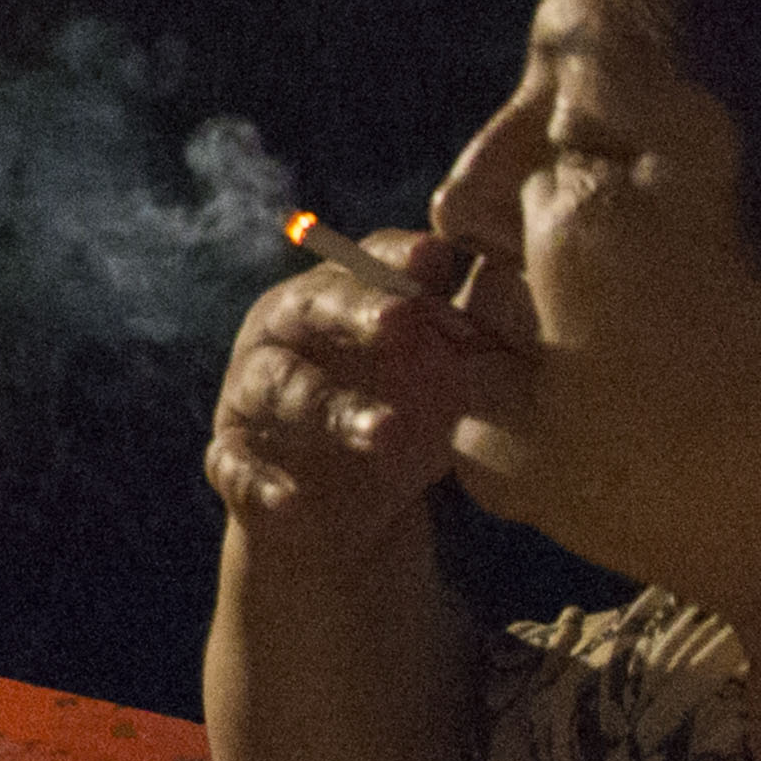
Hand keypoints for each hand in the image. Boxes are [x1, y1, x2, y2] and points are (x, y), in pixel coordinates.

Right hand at [207, 228, 528, 552]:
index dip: (394, 259)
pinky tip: (289, 500)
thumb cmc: (401, 407)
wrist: (340, 501)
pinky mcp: (232, 456)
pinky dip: (259, 482)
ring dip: (330, 408)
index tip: (433, 259)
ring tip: (385, 434)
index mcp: (338, 294)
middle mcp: (286, 332)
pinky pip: (235, 464)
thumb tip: (528, 279)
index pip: (364, 261)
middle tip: (403, 321)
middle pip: (314, 308)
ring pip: (281, 388)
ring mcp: (253, 393)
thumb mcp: (442, 370)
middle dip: (356, 312)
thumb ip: (468, 328)